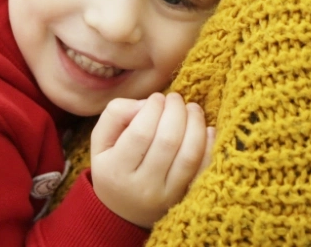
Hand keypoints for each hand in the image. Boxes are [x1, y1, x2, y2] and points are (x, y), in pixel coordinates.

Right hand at [89, 92, 213, 227]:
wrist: (123, 214)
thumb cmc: (113, 167)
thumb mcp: (100, 141)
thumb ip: (115, 115)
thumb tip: (146, 103)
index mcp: (116, 170)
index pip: (140, 133)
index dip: (152, 109)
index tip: (156, 97)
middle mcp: (143, 186)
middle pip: (167, 142)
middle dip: (175, 112)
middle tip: (175, 98)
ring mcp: (167, 195)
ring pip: (189, 156)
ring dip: (195, 125)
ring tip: (191, 108)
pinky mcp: (186, 199)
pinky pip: (204, 171)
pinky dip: (210, 147)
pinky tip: (208, 129)